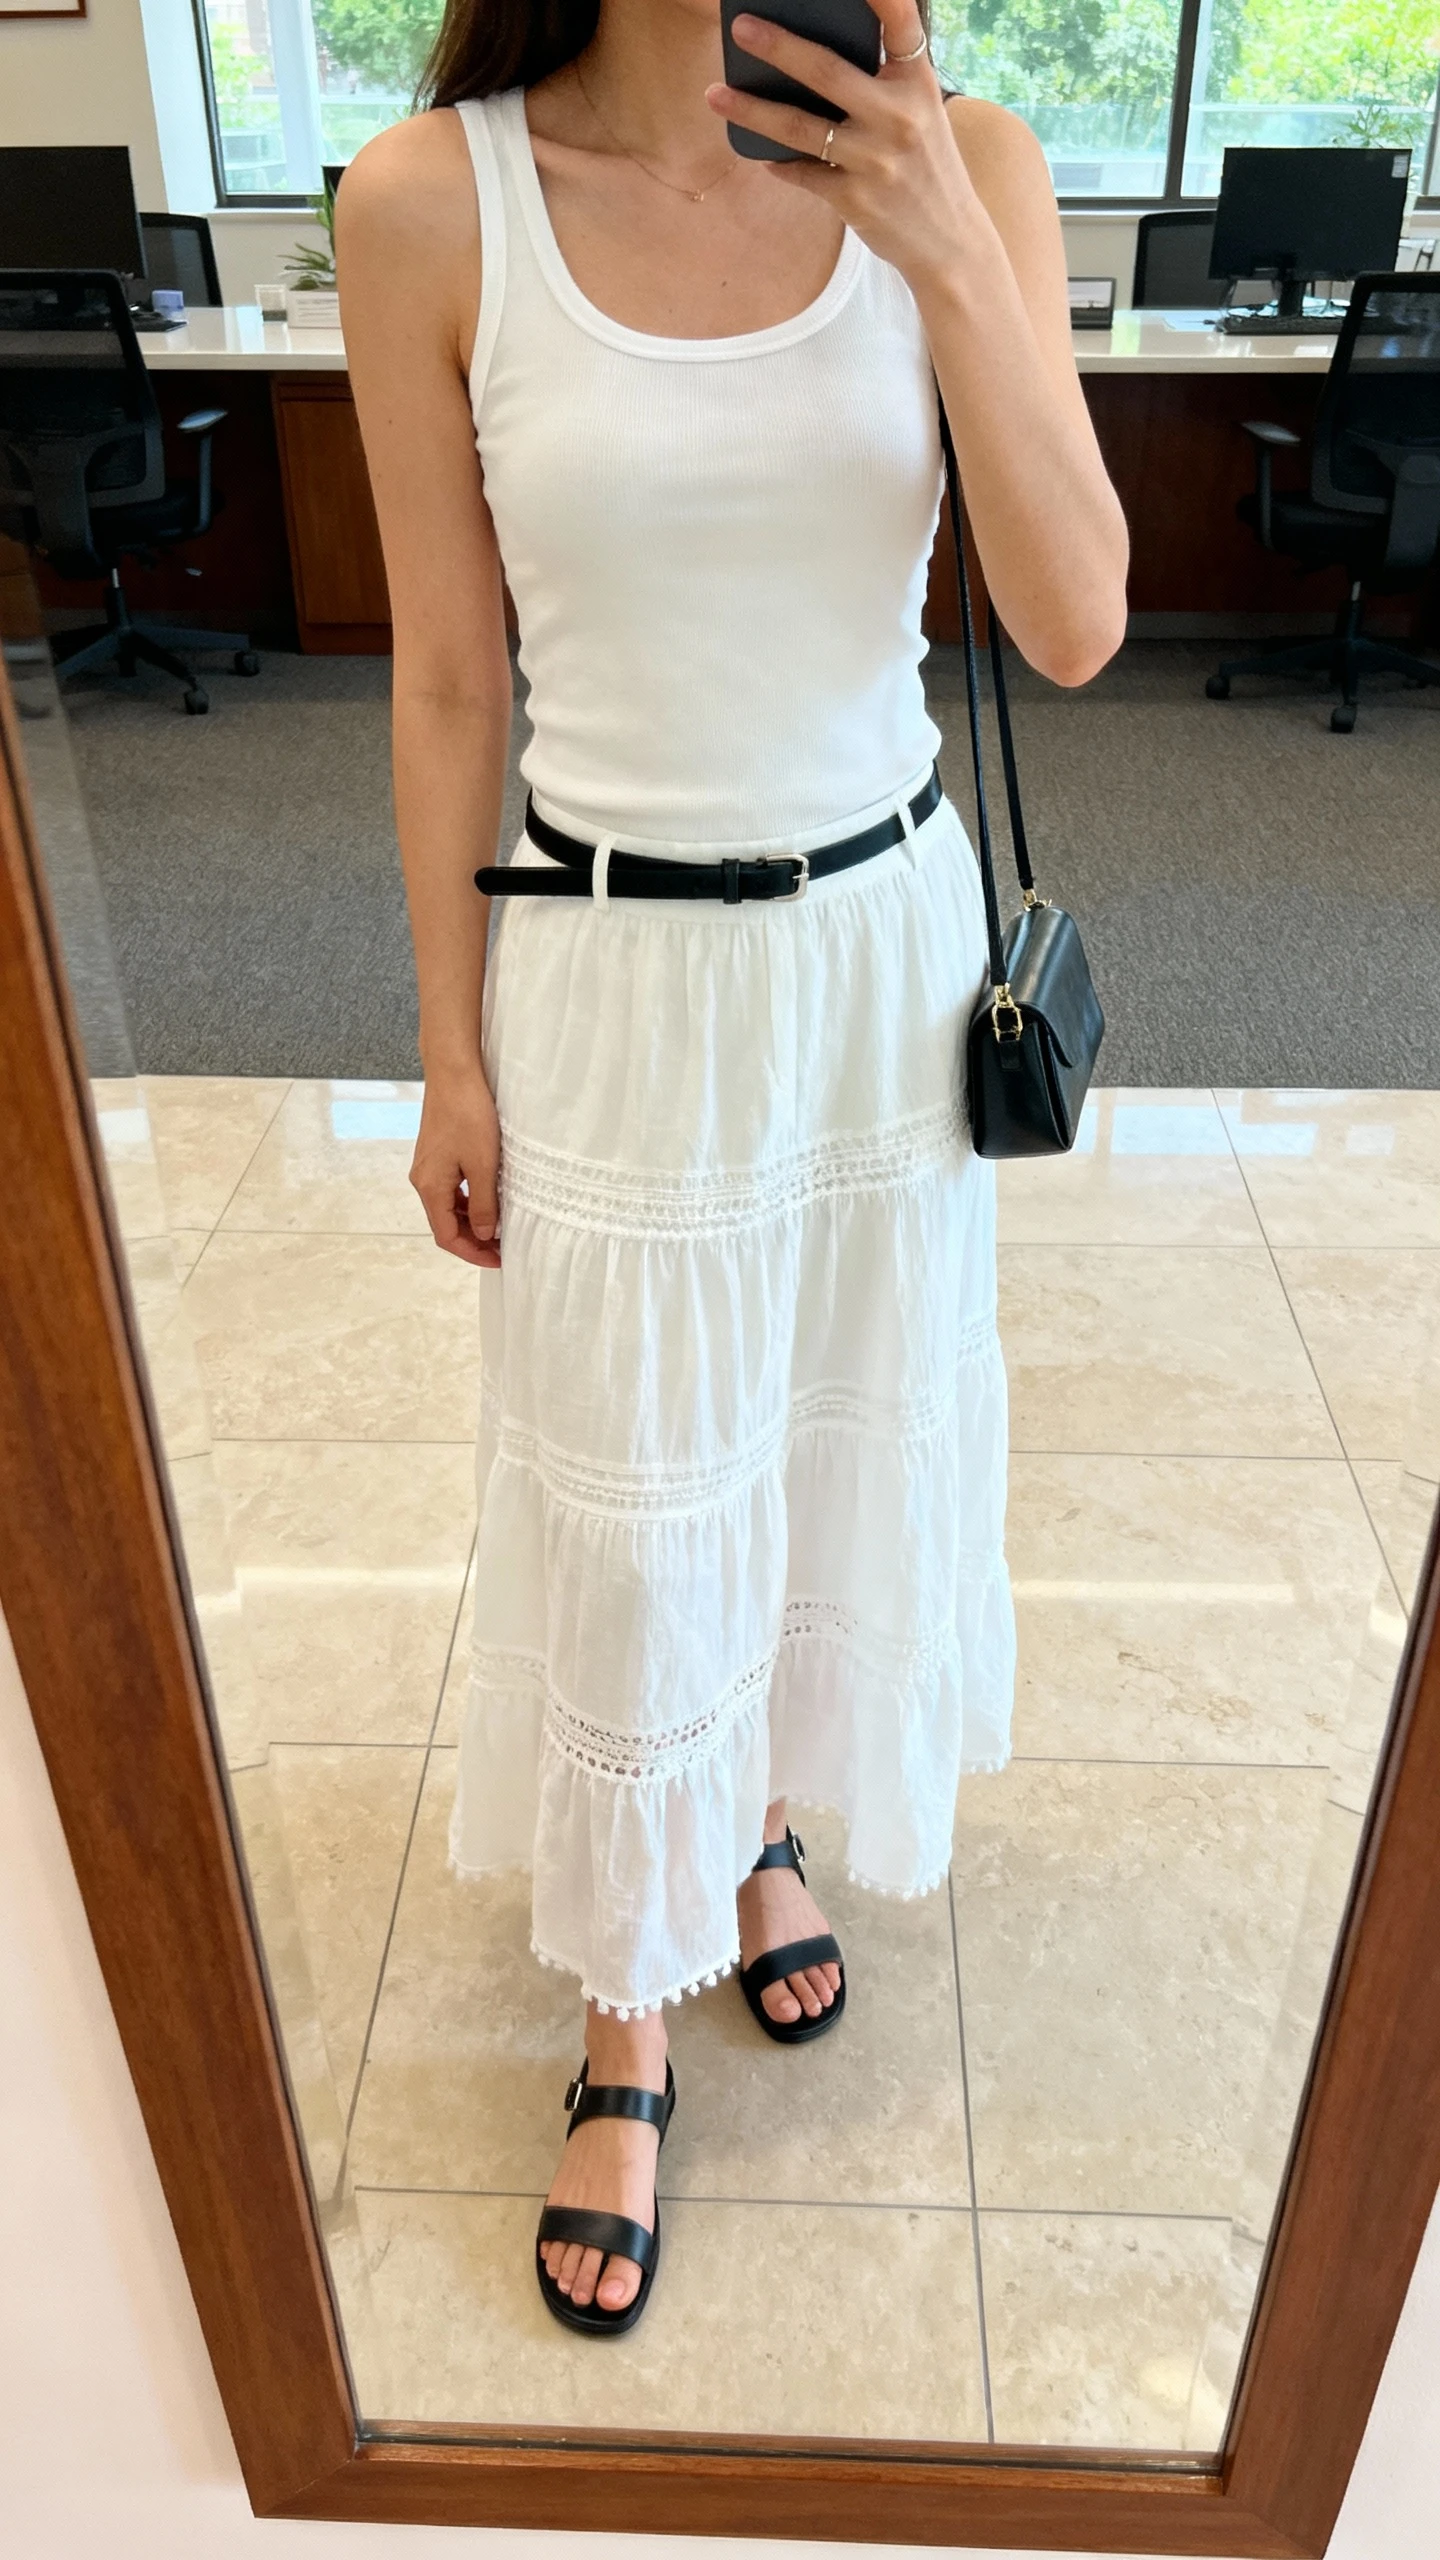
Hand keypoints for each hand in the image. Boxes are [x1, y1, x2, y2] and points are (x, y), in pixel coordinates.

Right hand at [410, 1067, 501, 1267]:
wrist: (453, 1073)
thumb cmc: (468, 1114)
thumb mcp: (483, 1166)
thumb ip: (483, 1205)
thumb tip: (484, 1235)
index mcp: (430, 1187)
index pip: (447, 1237)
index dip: (473, 1254)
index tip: (499, 1260)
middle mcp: (422, 1180)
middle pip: (445, 1224)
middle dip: (473, 1240)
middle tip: (503, 1247)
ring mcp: (428, 1166)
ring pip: (448, 1207)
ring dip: (471, 1221)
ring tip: (499, 1226)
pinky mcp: (436, 1154)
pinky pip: (450, 1188)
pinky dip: (468, 1201)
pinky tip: (488, 1199)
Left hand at [706, 4, 978, 295]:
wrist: (950, 242)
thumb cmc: (925, 166)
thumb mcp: (920, 113)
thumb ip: (882, 82)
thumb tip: (807, 58)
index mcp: (918, 83)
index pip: (902, 23)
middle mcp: (899, 116)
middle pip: (827, 71)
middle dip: (778, 46)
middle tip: (741, 28)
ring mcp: (875, 160)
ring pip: (799, 127)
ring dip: (751, 109)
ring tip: (715, 94)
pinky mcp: (855, 199)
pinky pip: (801, 173)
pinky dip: (777, 162)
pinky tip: (761, 155)